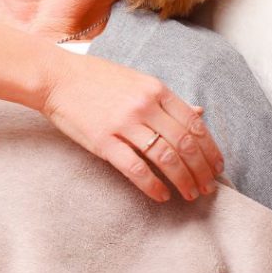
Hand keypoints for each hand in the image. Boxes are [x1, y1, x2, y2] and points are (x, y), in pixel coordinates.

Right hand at [41, 51, 223, 202]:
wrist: (54, 77)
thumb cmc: (94, 77)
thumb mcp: (135, 79)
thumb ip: (166, 98)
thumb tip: (199, 112)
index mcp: (155, 89)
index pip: (194, 124)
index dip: (210, 150)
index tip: (216, 167)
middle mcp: (144, 105)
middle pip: (185, 145)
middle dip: (201, 171)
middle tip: (207, 188)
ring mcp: (124, 124)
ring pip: (166, 159)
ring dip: (183, 181)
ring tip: (189, 194)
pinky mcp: (104, 141)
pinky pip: (136, 169)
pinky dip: (152, 186)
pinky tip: (160, 195)